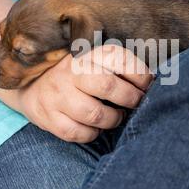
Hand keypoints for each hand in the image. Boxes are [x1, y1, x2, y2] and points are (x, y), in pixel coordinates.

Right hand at [16, 45, 153, 142]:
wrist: (32, 86)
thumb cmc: (76, 76)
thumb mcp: (94, 61)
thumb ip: (120, 67)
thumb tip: (155, 80)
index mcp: (86, 54)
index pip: (118, 58)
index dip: (140, 74)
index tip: (147, 85)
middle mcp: (70, 72)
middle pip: (107, 86)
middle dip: (130, 98)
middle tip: (136, 103)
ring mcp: (58, 95)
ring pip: (95, 114)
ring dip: (113, 119)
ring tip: (116, 116)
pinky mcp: (49, 117)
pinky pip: (78, 133)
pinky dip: (93, 134)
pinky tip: (96, 127)